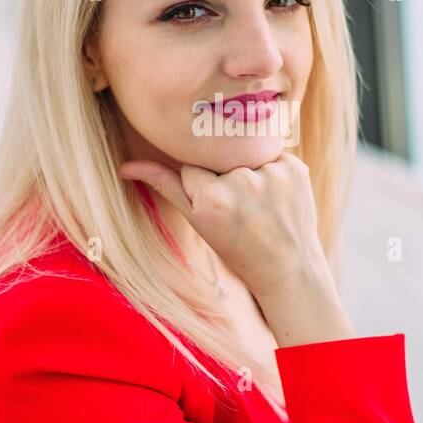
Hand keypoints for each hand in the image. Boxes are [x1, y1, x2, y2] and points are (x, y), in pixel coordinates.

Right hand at [117, 153, 328, 301]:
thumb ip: (164, 186)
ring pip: (245, 154)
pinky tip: (278, 197)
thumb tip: (126, 166)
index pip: (191, 167)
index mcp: (212, 197)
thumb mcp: (196, 222)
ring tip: (261, 205)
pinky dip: (274, 171)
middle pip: (218, 157)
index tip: (219, 211)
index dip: (202, 188)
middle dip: (225, 176)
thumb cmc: (238, 248)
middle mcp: (242, 181)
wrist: (288, 269)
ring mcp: (272, 173)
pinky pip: (273, 154)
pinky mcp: (296, 167)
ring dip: (250, 172)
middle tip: (242, 209)